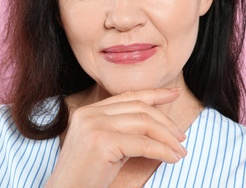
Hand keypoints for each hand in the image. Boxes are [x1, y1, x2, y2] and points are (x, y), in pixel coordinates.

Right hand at [45, 88, 186, 187]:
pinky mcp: (102, 142)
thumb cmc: (87, 174)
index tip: (174, 93)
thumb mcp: (106, 145)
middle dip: (165, 121)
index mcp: (88, 111)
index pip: (127, 97)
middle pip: (138, 107)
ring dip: (167, 137)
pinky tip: (172, 158)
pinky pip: (143, 143)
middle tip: (181, 137)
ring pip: (143, 122)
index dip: (153, 93)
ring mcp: (94, 126)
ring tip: (179, 150)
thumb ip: (124, 130)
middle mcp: (90, 114)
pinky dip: (162, 151)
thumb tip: (157, 126)